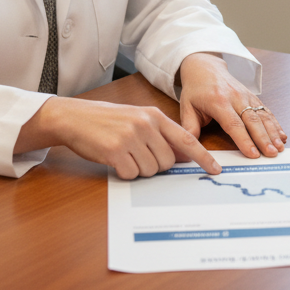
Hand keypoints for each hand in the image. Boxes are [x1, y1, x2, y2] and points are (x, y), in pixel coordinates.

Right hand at [19, 97, 222, 179]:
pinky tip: (114, 159)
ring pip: (150, 170)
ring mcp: (130, 137)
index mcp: (153, 115)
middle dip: (156, 165)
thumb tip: (184, 155)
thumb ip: (160, 134)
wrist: (73, 117)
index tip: (215, 169)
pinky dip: (124, 172)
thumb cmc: (106, 120)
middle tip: (138, 155)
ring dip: (138, 169)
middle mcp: (145, 125)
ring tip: (123, 154)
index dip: (202, 157)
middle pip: (167, 161)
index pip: (186, 139)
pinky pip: (131, 174)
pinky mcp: (115, 151)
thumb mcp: (137, 119)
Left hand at [178, 52, 286, 158]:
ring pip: (262, 115)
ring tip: (280, 147)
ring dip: (273, 132)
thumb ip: (190, 129)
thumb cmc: (196, 90)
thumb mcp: (186, 107)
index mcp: (218, 101)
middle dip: (263, 138)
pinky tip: (282, 135)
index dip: (244, 139)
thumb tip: (190, 150)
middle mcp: (235, 97)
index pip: (233, 124)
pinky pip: (266, 111)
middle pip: (252, 120)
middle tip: (271, 154)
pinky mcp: (253, 97)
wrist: (205, 67)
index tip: (252, 154)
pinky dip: (276, 124)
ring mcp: (246, 96)